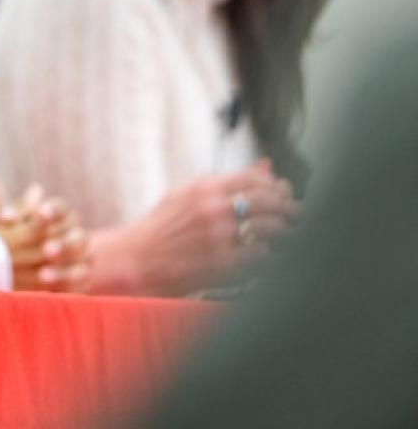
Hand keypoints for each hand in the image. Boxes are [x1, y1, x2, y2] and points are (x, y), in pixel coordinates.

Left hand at [0, 186, 92, 292]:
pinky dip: (67, 286)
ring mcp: (73, 259)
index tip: (40, 215)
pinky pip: (80, 284)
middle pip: (79, 236)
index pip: (62, 208)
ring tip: (43, 275)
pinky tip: (49, 288)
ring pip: (83, 261)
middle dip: (64, 244)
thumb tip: (7, 215)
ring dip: (66, 269)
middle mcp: (68, 234)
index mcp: (52, 214)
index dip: (55, 211)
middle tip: (46, 251)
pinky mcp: (72, 281)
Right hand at [98, 160, 298, 294]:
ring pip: (271, 227)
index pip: (255, 178)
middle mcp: (213, 209)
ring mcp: (219, 237)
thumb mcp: (185, 195)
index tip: (282, 193)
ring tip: (289, 234)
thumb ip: (226, 182)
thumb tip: (265, 166)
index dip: (276, 186)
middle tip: (296, 214)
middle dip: (289, 207)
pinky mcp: (223, 264)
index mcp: (203, 188)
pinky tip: (269, 254)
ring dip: (286, 231)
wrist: (135, 259)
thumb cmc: (159, 229)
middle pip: (269, 201)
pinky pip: (262, 254)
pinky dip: (270, 253)